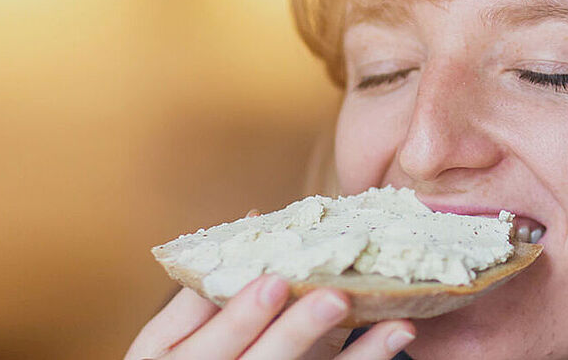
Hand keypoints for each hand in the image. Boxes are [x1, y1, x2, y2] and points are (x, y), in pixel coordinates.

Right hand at [124, 278, 414, 359]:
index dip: (242, 315)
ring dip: (359, 357)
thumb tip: (251, 221)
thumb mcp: (172, 333)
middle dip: (297, 333)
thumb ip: (204, 288)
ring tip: (395, 326)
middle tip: (335, 297)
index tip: (275, 280)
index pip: (212, 342)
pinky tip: (395, 336)